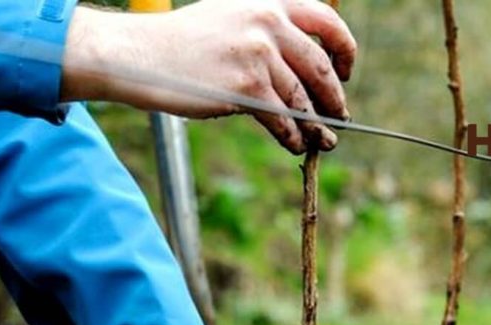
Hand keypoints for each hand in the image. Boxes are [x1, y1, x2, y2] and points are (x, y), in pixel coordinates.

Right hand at [62, 0, 356, 153]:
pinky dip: (293, 136)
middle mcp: (268, 22)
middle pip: (320, 66)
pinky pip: (283, 118)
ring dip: (316, 124)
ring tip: (321, 140)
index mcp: (270, 0)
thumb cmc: (184, 42)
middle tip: (340, 116)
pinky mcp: (247, 86)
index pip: (327, 22)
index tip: (347, 71)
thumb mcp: (230, 14)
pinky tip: (294, 144)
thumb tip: (304, 65)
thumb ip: (266, 27)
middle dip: (335, 96)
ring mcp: (258, 54)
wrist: (143, 55)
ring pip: (302, 98)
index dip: (345, 49)